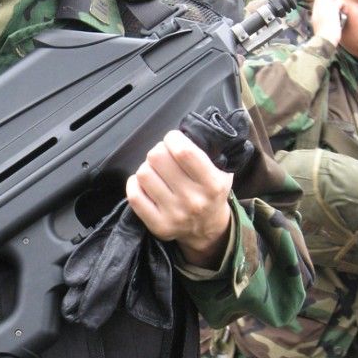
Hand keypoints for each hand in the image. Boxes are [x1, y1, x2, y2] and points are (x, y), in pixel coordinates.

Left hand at [126, 129, 232, 266]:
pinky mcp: (158, 225)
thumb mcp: (223, 171)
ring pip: (143, 174)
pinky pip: (134, 195)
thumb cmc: (211, 193)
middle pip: (158, 158)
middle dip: (158, 150)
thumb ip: (211, 149)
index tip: (173, 139)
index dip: (172, 138)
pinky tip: (145, 183)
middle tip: (164, 155)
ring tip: (156, 171)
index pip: (183, 151)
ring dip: (147, 167)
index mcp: (211, 184)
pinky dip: (135, 183)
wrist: (208, 229)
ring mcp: (174, 214)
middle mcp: (193, 200)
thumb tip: (189, 128)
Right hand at [311, 0, 343, 46]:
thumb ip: (318, 16)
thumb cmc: (320, 35)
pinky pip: (339, 0)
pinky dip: (343, 4)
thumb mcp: (315, 24)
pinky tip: (343, 10)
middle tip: (336, 1)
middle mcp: (319, 7)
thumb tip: (321, 14)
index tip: (329, 0)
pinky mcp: (333, 9)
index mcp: (314, 11)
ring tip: (340, 6)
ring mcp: (325, 7)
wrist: (323, 38)